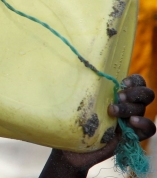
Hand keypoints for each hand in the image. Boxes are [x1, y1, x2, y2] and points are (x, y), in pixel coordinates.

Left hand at [39, 74, 155, 177]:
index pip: (135, 81)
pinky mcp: (133, 136)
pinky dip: (144, 124)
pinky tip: (132, 123)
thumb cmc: (72, 121)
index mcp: (115, 93)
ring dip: (131, 108)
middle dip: (134, 92)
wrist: (73, 149)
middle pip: (145, 94)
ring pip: (143, 108)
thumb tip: (67, 67)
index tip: (121, 82)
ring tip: (113, 111)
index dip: (134, 80)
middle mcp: (126, 105)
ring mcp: (131, 120)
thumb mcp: (76, 103)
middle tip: (117, 96)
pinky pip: (149, 129)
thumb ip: (80, 89)